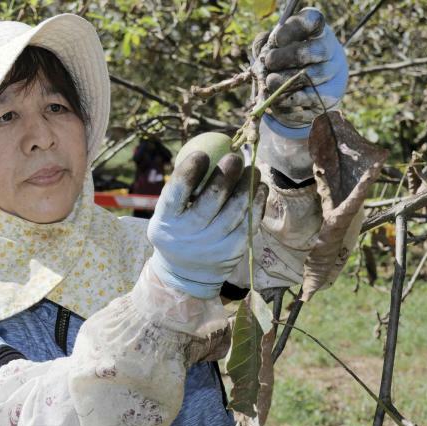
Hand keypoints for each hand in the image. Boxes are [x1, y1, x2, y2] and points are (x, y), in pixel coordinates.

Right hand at [147, 151, 263, 298]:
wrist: (185, 274)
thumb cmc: (176, 231)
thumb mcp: (166, 215)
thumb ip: (179, 190)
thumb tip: (203, 150)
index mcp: (166, 221)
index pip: (176, 192)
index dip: (189, 171)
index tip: (202, 154)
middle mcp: (189, 234)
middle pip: (211, 199)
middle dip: (226, 173)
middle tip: (234, 156)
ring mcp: (213, 244)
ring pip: (236, 208)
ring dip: (248, 184)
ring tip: (252, 169)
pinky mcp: (233, 250)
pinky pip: (250, 221)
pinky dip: (258, 201)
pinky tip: (260, 187)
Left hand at [253, 7, 348, 133]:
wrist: (305, 92)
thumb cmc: (284, 64)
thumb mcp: (273, 48)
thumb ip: (264, 45)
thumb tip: (262, 49)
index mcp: (316, 32)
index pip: (312, 21)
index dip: (294, 29)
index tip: (277, 39)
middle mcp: (329, 51)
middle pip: (313, 51)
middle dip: (286, 57)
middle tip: (269, 62)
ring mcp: (332, 75)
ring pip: (310, 78)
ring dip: (285, 82)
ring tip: (270, 82)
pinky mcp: (329, 99)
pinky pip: (309, 101)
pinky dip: (289, 102)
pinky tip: (277, 101)